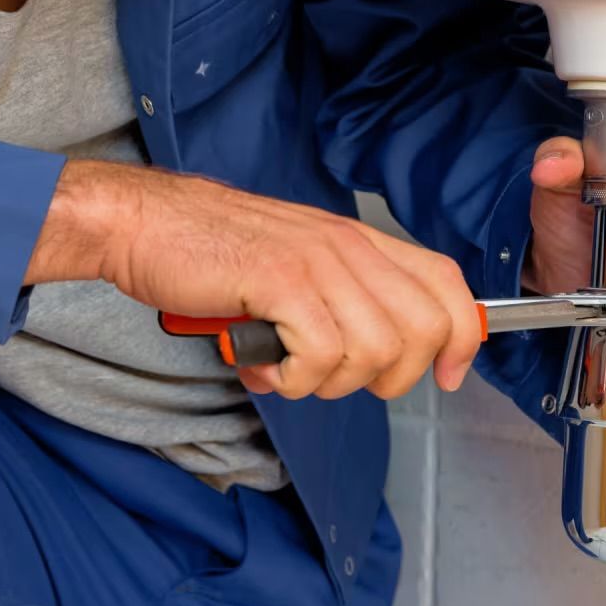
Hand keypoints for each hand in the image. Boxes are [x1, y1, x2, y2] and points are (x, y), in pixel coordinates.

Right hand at [26, 160, 480, 398]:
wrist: (144, 223)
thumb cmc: (214, 251)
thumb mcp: (298, 264)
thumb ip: (344, 297)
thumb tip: (386, 354)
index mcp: (359, 241)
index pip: (445, 282)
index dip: (461, 336)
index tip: (449, 375)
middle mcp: (348, 246)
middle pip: (422, 329)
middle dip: (391, 377)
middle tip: (337, 378)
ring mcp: (316, 262)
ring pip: (374, 352)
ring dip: (328, 382)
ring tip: (285, 367)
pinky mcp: (279, 282)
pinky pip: (320, 356)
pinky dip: (292, 379)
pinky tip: (262, 363)